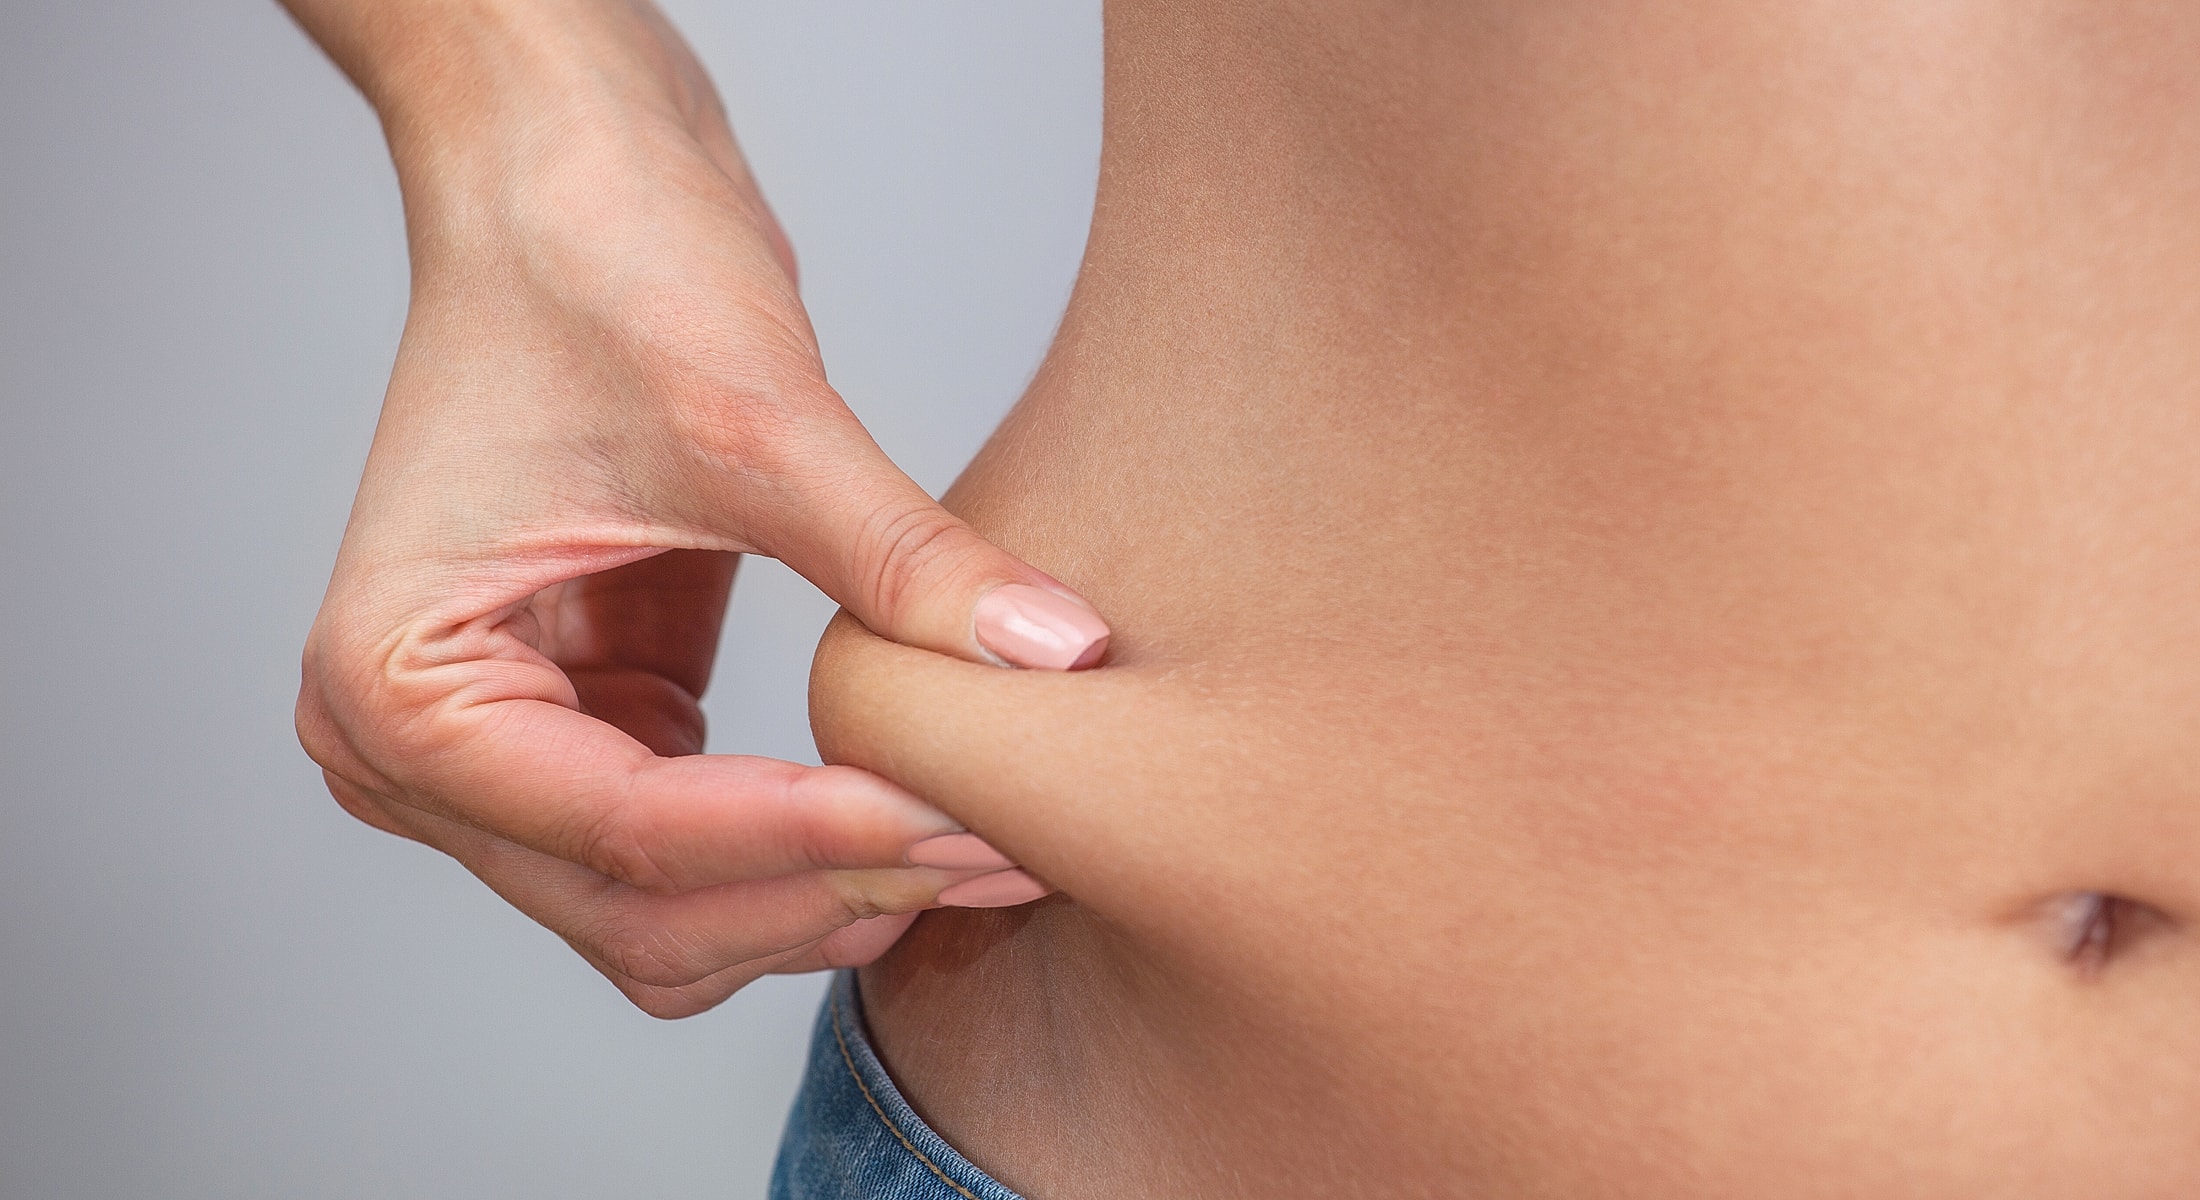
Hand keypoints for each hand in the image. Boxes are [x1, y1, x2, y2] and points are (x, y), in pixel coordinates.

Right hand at [289, 0, 1105, 1016]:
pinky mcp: (587, 722)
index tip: (956, 818)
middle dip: (823, 891)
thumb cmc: (593, 261)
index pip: (627, 831)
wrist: (568, 174)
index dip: (804, 842)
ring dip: (815, 900)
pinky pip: (697, 851)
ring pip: (666, 915)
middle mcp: (415, 749)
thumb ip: (902, 560)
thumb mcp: (756, 419)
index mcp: (394, 684)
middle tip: (995, 848)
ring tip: (974, 843)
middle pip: (640, 910)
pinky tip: (918, 807)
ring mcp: (500, 750)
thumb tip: (1052, 655)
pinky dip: (802, 852)